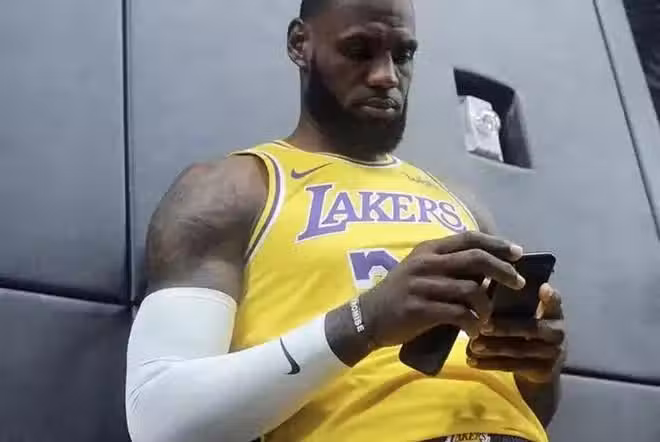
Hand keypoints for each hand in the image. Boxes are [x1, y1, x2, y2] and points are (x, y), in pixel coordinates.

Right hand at [359, 232, 525, 348]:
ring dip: (487, 306)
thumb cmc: (400, 294)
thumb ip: (447, 265)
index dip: (497, 244)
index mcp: (428, 249)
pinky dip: (473, 323)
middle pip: (476, 259)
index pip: (469, 238)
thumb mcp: (420, 270)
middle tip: (518, 284)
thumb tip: (487, 268)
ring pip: (471, 289)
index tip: (518, 253)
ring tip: (487, 318)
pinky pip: (458, 314)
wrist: (368, 317)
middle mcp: (426, 262)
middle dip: (504, 270)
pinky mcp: (420, 309)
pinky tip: (474, 330)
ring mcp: (422, 285)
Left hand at [467, 283, 565, 383]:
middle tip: (482, 326)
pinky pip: (514, 366)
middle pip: (530, 328)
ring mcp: (553, 354)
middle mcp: (558, 332)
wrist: (540, 369)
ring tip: (473, 345)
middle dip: (504, 327)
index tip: (543, 288)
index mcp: (554, 314)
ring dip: (493, 348)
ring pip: (519, 349)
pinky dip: (491, 363)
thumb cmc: (524, 332)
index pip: (555, 303)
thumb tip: (483, 284)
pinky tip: (473, 361)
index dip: (551, 297)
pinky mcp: (544, 371)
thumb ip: (513, 302)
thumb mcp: (525, 316)